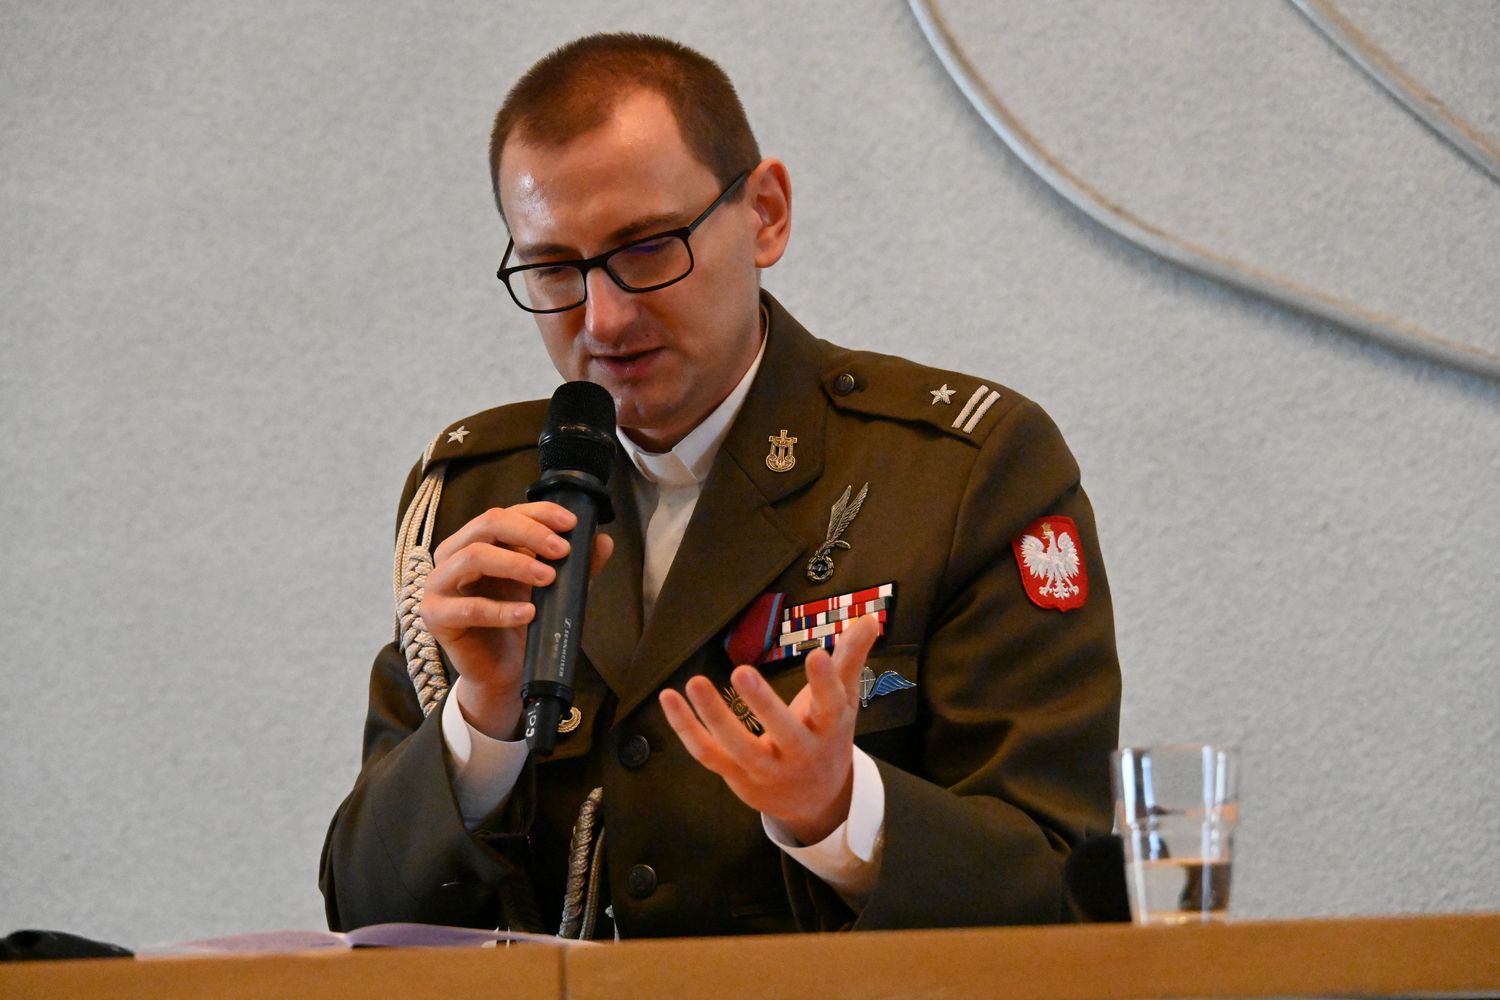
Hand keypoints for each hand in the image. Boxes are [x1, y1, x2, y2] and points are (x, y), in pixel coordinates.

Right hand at [418, 502, 612, 738]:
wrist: (502, 670)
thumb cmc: (520, 621)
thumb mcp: (552, 589)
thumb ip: (576, 566)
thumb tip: (603, 541)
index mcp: (478, 540)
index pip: (506, 513)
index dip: (539, 513)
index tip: (571, 524)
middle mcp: (454, 554)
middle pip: (487, 524)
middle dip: (529, 533)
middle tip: (562, 550)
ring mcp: (439, 584)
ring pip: (473, 556)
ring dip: (515, 564)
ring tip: (549, 578)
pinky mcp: (435, 616)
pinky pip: (468, 608)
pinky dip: (502, 610)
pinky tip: (528, 613)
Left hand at [659, 614, 880, 845]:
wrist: (815, 801)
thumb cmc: (826, 737)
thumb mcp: (843, 700)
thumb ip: (851, 658)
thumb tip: (870, 617)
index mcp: (829, 729)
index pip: (831, 706)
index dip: (824, 683)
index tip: (818, 654)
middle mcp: (800, 753)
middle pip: (784, 733)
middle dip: (763, 705)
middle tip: (742, 671)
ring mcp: (766, 768)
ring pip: (738, 746)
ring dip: (714, 716)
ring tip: (694, 682)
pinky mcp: (736, 775)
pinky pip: (707, 753)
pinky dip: (685, 728)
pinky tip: (668, 698)